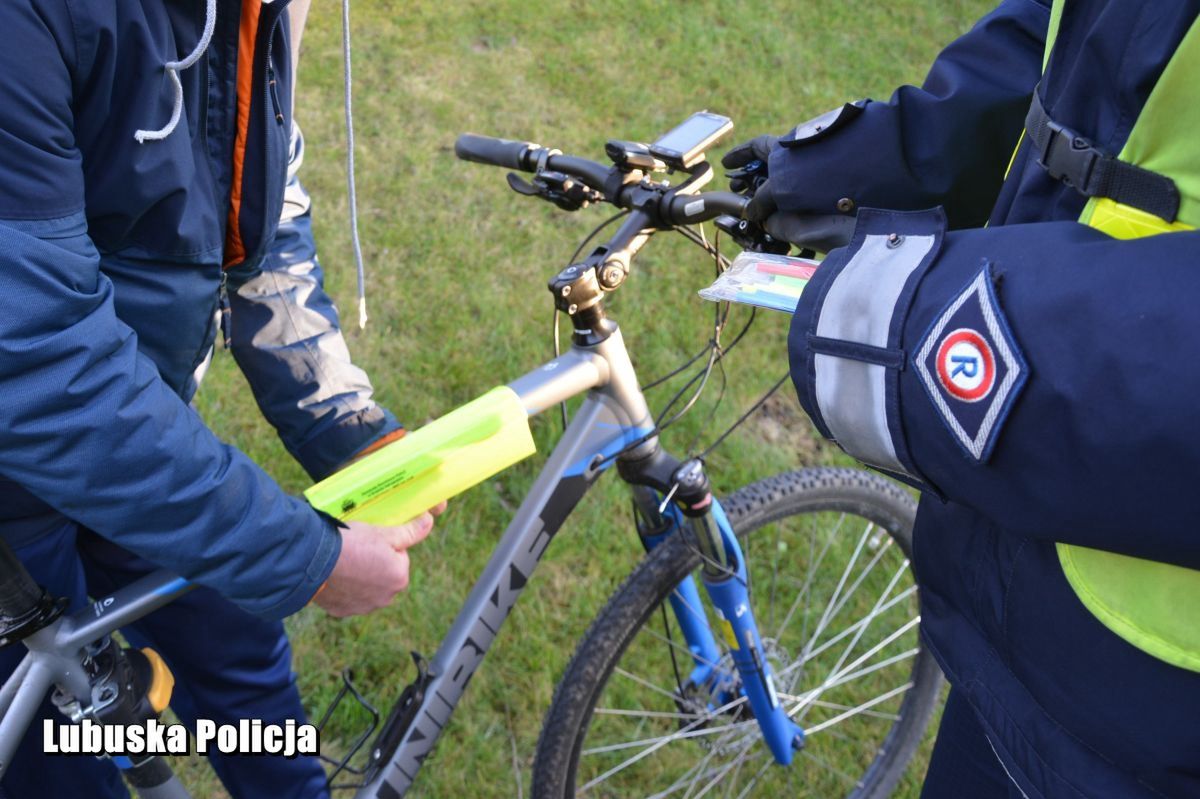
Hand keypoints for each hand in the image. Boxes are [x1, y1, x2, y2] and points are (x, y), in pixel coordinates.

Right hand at [313, 502, 446, 617]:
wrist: (313, 561)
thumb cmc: (351, 543)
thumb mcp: (383, 532)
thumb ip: (409, 531)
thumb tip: (428, 523)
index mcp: (399, 578)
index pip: (399, 558)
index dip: (385, 546)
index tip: (370, 541)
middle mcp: (385, 598)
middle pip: (384, 574)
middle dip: (374, 564)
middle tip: (356, 550)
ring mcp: (363, 607)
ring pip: (366, 587)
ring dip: (359, 577)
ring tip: (344, 561)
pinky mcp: (342, 611)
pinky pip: (348, 597)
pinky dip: (344, 588)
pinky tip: (334, 575)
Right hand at [723, 134, 854, 252]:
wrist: (839, 193)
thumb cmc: (809, 180)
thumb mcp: (777, 186)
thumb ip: (760, 199)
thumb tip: (751, 212)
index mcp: (783, 149)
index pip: (757, 146)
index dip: (740, 153)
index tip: (726, 163)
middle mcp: (790, 162)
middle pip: (762, 166)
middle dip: (746, 177)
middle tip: (735, 188)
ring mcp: (796, 180)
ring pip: (770, 184)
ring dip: (756, 193)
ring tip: (747, 204)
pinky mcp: (802, 196)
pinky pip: (779, 199)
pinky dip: (768, 205)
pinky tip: (761, 214)